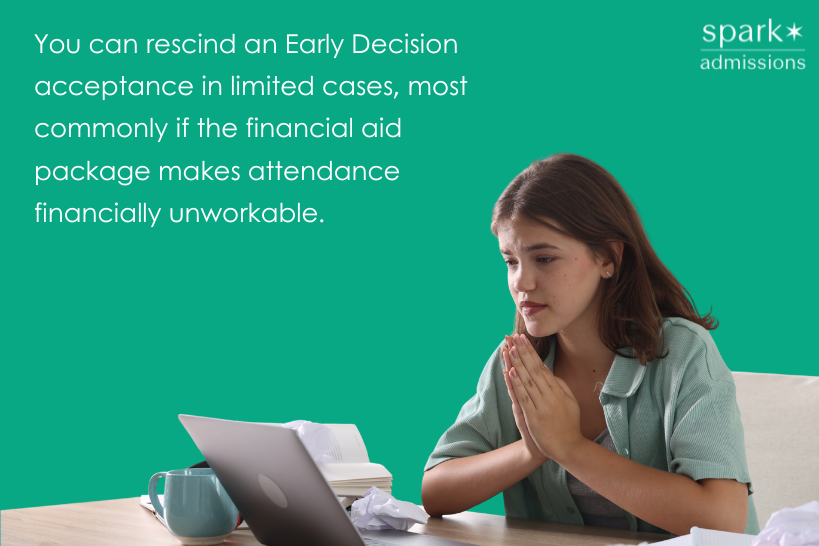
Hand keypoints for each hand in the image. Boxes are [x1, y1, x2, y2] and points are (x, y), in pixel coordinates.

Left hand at [506, 334, 583, 461]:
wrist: (568, 447)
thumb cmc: (568, 423)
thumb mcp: (569, 401)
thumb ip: (559, 385)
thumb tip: (546, 369)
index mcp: (558, 390)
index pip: (541, 366)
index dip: (531, 352)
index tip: (524, 339)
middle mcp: (550, 396)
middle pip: (533, 370)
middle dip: (522, 352)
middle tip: (514, 337)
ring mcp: (541, 406)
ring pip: (527, 381)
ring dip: (517, 364)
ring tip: (510, 349)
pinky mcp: (533, 417)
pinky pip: (523, 397)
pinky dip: (516, 384)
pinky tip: (511, 372)